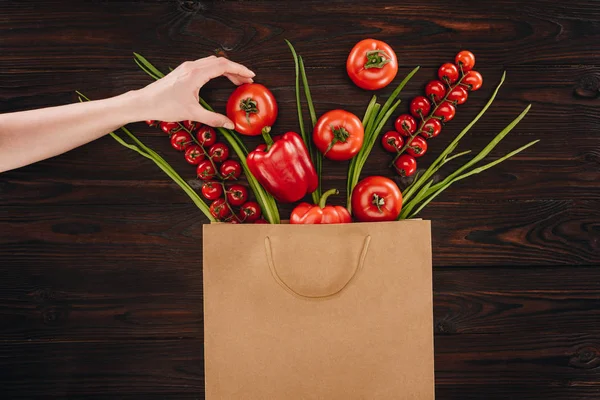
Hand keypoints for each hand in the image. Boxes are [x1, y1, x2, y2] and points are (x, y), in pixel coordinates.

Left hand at [133, 56, 254, 128]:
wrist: (144, 102)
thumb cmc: (165, 107)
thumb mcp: (192, 114)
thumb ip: (213, 119)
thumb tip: (230, 125)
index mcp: (195, 74)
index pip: (223, 66)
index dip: (239, 70)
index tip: (251, 76)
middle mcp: (192, 67)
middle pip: (220, 62)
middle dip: (236, 70)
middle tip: (247, 80)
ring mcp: (186, 67)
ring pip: (212, 62)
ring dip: (226, 69)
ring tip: (237, 80)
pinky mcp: (183, 71)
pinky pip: (205, 65)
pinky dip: (217, 70)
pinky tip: (220, 79)